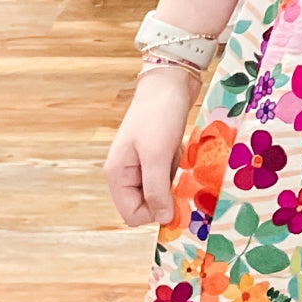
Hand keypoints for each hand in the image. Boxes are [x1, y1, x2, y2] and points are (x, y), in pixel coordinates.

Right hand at [104, 65, 196, 226]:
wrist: (170, 81)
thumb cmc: (158, 115)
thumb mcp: (156, 155)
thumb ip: (156, 190)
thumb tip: (162, 219)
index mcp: (117, 175)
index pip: (132, 215)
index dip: (154, 213)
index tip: (176, 199)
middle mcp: (127, 173)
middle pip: (146, 206)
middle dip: (166, 199)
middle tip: (183, 181)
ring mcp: (142, 164)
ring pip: (159, 192)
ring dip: (175, 184)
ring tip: (182, 164)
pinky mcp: (157, 156)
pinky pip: (168, 177)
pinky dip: (179, 172)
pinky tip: (183, 156)